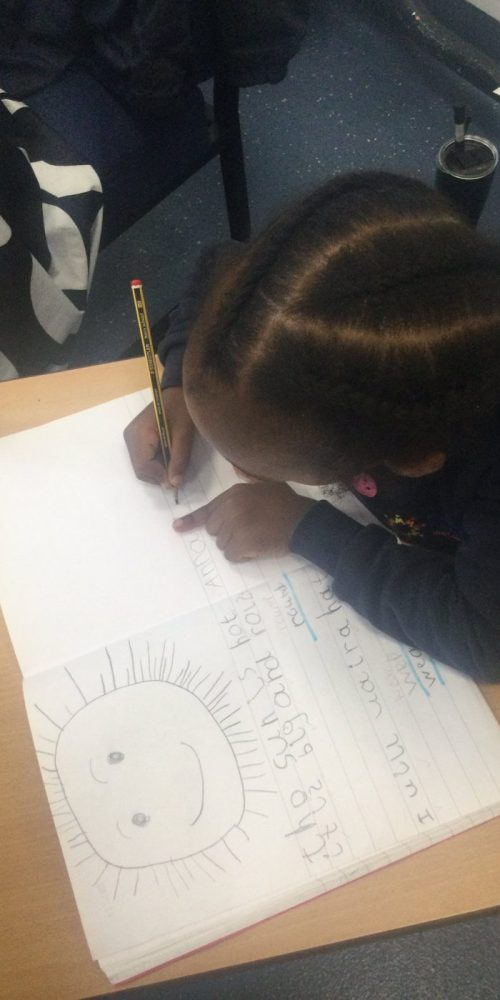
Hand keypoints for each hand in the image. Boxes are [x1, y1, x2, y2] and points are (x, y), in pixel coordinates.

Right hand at [123, 387, 194, 487]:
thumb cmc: (181, 408)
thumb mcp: (184, 434)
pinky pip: (142, 458)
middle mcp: (130, 437)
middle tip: (176, 472)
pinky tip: (166, 456)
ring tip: (173, 462)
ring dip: (157, 470)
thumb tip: (175, 484)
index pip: (144, 466)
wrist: (176, 391)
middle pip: (141, 469)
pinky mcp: (135, 438)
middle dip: (158, 475)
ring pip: (141, 466)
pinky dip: (154, 463)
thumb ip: (179, 459)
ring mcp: (131, 437)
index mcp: (140, 434)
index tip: (176, 480)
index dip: (159, 477)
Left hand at [173, 481, 316, 561]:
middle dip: (227, 533)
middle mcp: (230, 509)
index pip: (207, 510)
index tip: (177, 528)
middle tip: (249, 530)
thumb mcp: (267, 484)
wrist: (304, 522)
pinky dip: (243, 556)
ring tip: (257, 537)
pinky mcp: (241, 544)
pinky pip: (232, 556)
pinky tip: (257, 548)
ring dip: (237, 545)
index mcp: (234, 494)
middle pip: (214, 530)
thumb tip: (237, 467)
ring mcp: (235, 527)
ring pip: (223, 545)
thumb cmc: (287, 504)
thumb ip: (249, 478)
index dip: (191, 521)